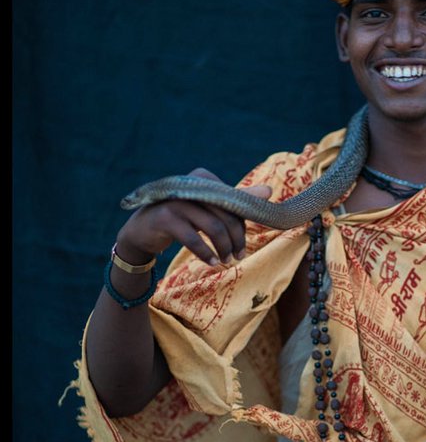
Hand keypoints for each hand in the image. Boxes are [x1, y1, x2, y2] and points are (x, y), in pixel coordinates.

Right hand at [114, 168, 272, 266]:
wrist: (141, 231)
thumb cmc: (181, 217)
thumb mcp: (208, 207)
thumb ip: (236, 199)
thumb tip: (268, 191)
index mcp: (203, 178)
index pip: (234, 202)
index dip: (241, 225)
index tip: (241, 242)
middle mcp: (190, 186)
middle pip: (227, 215)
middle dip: (237, 240)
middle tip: (239, 256)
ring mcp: (177, 201)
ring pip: (213, 227)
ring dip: (223, 249)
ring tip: (226, 261)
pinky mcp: (165, 218)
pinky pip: (193, 239)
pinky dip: (206, 254)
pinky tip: (212, 263)